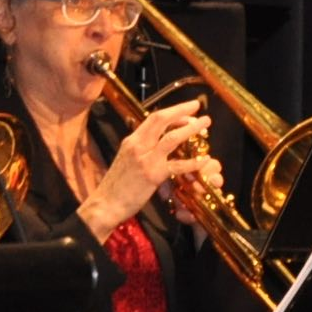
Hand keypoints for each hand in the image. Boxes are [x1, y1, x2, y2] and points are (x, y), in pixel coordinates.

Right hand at [78, 99, 212, 239]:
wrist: (106, 204)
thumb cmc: (116, 186)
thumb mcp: (126, 160)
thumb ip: (140, 150)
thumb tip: (156, 142)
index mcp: (132, 141)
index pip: (153, 118)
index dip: (172, 111)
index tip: (187, 110)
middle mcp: (138, 146)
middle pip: (161, 120)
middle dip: (182, 111)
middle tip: (198, 107)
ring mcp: (146, 160)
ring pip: (172, 138)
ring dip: (191, 129)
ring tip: (205, 124)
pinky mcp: (153, 175)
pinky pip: (177, 165)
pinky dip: (193, 162)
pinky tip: (205, 160)